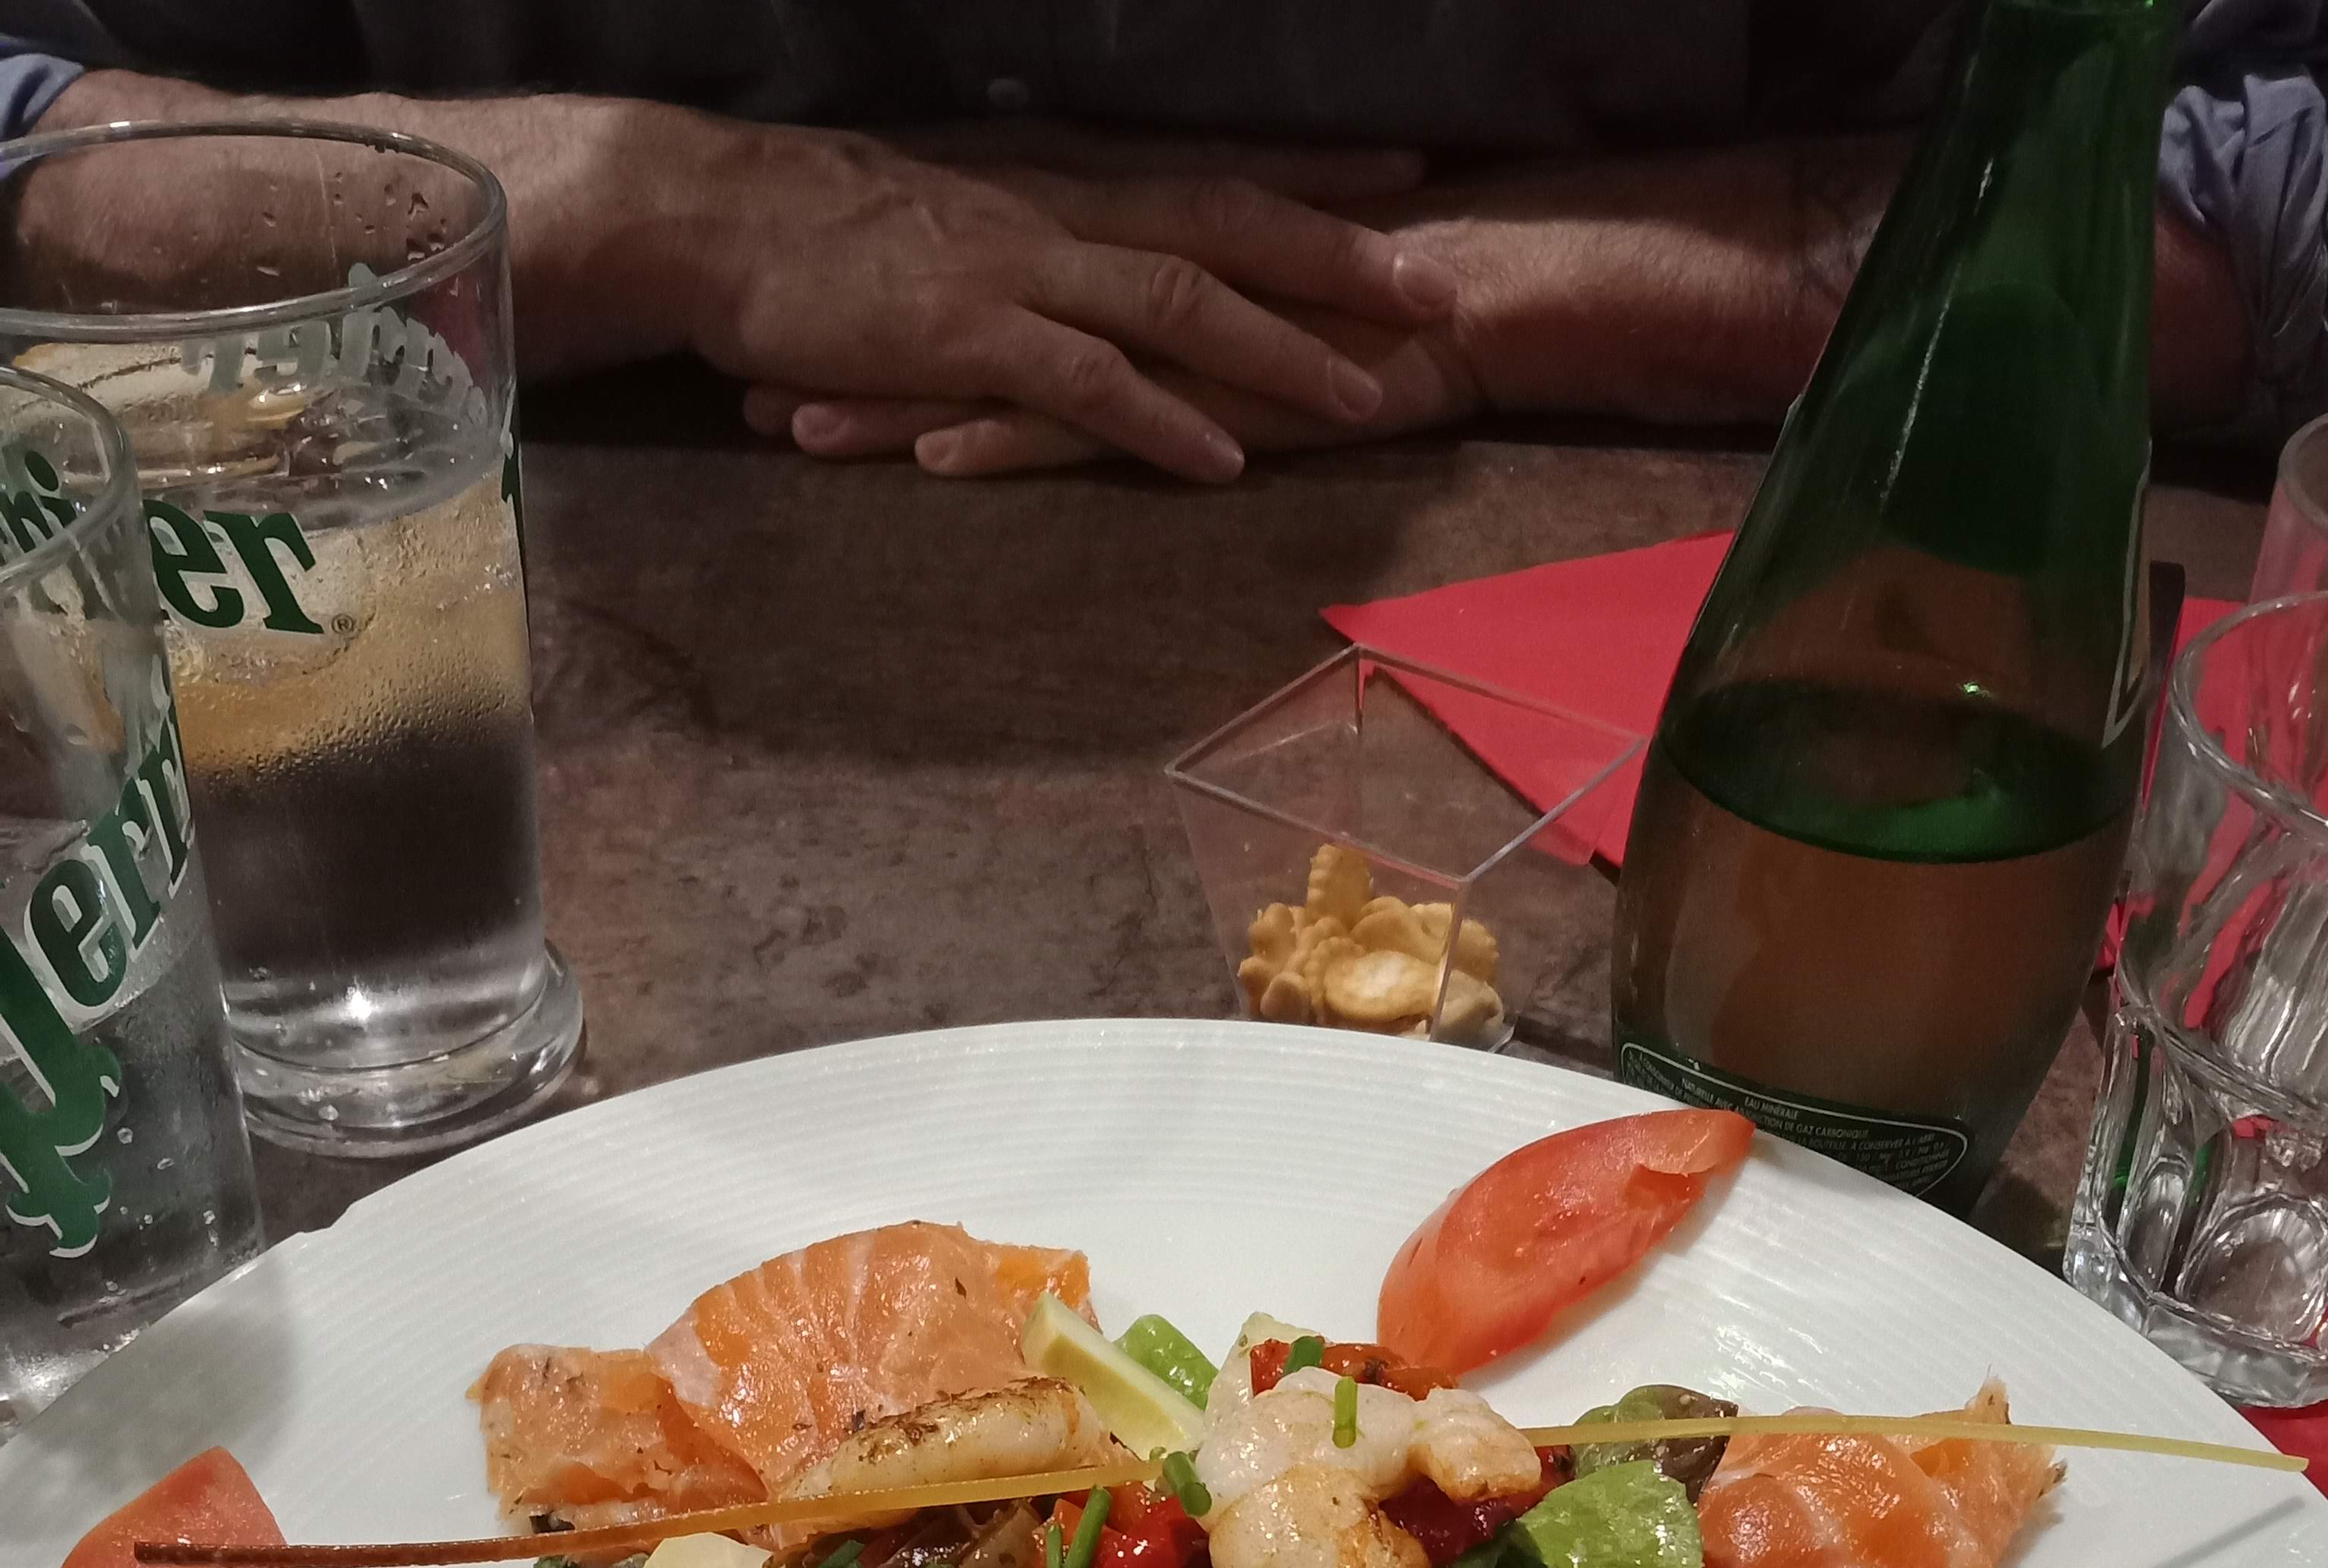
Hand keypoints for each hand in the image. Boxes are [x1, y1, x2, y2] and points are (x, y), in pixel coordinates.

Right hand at [650, 120, 1458, 481]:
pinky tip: (1222, 457)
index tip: (1413, 180)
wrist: (709, 221)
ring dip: (1282, 352)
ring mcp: (1016, 275)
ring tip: (1371, 399)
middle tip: (1441, 295)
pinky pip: (1085, 381)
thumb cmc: (818, 235)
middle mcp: (1058, 218)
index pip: (1212, 172)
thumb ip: (1027, 245)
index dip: (1315, 179)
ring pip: (1180, 301)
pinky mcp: (966, 338)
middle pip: (1228, 225)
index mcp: (1058, 191)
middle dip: (1343, 261)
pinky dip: (1162, 419)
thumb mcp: (946, 222)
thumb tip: (1084, 273)